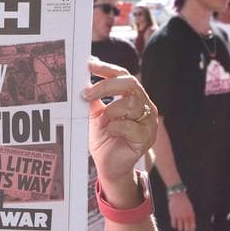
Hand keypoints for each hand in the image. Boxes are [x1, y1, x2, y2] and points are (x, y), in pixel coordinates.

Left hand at [82, 58, 158, 195]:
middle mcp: (145, 106)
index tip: (89, 65)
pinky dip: (116, 127)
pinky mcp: (146, 139)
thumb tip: (81, 77)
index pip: (123, 75)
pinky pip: (131, 126)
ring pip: (132, 104)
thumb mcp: (94, 114)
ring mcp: (148, 122)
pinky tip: (110, 132)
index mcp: (133, 97)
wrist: (108, 165)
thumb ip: (93, 98)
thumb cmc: (104, 138)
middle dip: (106, 86)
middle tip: (86, 94)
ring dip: (112, 110)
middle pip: (131, 84)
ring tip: (103, 120)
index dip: (107, 68)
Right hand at [168, 191, 195, 230]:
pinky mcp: (173, 215)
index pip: (192, 226)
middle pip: (186, 228)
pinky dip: (174, 226)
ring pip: (180, 228)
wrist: (178, 195)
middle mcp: (186, 216)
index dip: (191, 230)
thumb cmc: (184, 202)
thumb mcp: (190, 208)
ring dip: (180, 229)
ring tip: (179, 228)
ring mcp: (179, 216)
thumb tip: (190, 224)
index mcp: (191, 214)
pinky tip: (174, 225)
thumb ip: (190, 216)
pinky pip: (173, 224)